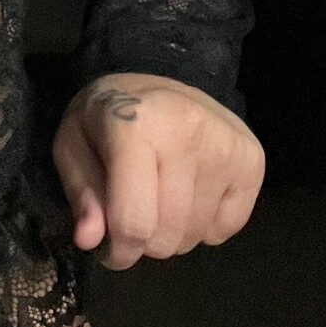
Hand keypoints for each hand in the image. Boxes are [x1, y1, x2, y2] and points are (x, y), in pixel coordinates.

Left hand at [51, 72, 263, 269]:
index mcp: (135, 127)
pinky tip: (189, 192)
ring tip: (158, 199)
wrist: (158, 74)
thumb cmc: (108, 116)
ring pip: (196, 236)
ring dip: (173, 234)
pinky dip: (203, 225)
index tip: (111, 251)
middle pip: (168, 235)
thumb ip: (81, 193)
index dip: (119, 251)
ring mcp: (227, 147)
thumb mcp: (72, 144)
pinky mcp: (252, 159)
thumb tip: (89, 240)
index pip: (134, 221)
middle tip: (133, 218)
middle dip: (144, 243)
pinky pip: (226, 228)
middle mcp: (189, 133)